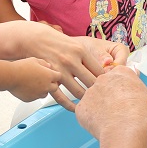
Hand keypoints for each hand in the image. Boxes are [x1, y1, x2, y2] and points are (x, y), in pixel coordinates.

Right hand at [0, 22, 129, 110]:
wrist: (34, 39)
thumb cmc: (58, 43)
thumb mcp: (77, 45)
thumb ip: (90, 58)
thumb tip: (107, 68)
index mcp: (81, 51)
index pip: (99, 71)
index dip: (107, 81)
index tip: (112, 88)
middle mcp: (71, 61)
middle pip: (91, 82)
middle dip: (99, 92)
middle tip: (106, 100)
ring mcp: (60, 70)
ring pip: (78, 91)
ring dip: (85, 99)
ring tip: (91, 105)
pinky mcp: (49, 79)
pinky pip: (61, 96)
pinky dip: (69, 105)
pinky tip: (75, 108)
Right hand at [8, 57, 60, 102]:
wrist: (9, 76)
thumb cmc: (21, 67)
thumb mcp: (34, 60)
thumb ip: (44, 63)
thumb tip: (48, 66)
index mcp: (49, 75)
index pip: (59, 77)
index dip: (56, 75)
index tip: (53, 75)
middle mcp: (46, 86)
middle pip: (55, 87)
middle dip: (51, 84)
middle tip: (45, 80)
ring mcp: (38, 94)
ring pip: (45, 93)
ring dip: (43, 89)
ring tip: (34, 83)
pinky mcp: (31, 99)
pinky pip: (35, 97)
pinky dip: (33, 93)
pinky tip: (27, 87)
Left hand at [76, 66, 146, 145]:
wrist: (126, 131)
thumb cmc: (143, 114)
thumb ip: (140, 91)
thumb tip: (137, 92)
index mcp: (120, 72)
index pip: (121, 75)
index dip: (125, 87)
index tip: (128, 96)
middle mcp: (102, 78)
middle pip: (105, 85)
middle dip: (110, 95)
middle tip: (119, 110)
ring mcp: (89, 93)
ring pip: (94, 99)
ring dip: (100, 106)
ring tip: (111, 121)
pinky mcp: (80, 108)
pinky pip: (86, 112)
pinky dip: (92, 119)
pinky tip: (102, 127)